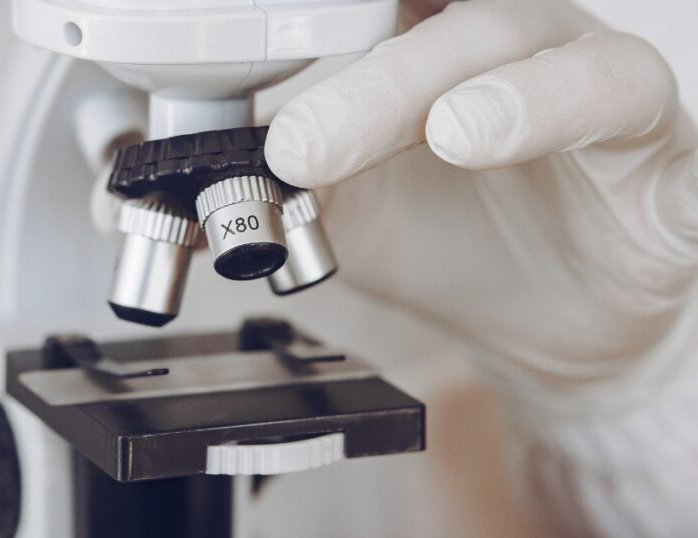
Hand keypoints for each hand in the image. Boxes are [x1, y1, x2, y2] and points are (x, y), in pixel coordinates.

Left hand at [265, 0, 697, 412]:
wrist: (552, 325)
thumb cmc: (455, 247)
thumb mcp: (353, 221)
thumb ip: (289, 193)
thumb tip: (208, 193)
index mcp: (424, 56)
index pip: (369, 18)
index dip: (313, 34)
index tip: (245, 84)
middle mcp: (505, 47)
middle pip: (436, 32)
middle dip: (366, 89)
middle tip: (300, 145)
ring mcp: (581, 81)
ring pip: (531, 49)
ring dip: (472, 90)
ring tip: (438, 132)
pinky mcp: (652, 140)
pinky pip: (621, 96)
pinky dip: (559, 108)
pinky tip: (503, 138)